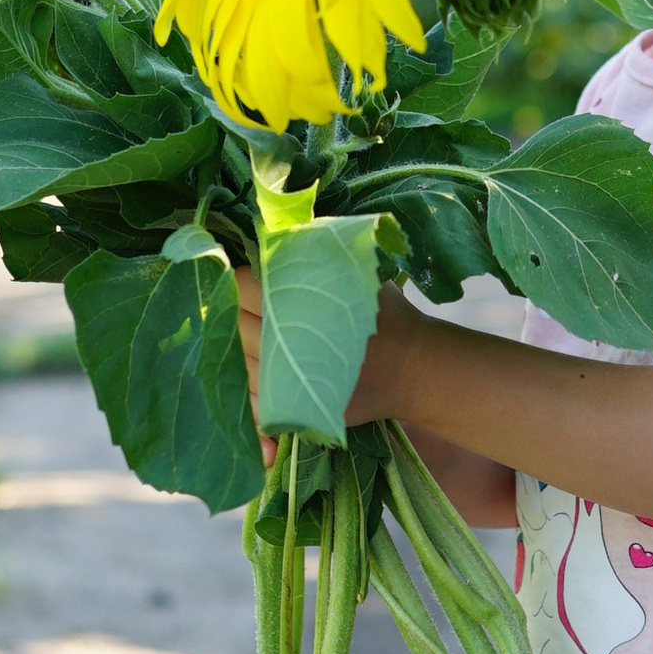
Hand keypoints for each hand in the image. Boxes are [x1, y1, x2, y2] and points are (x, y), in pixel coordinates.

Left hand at [228, 266, 416, 438]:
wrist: (417, 368)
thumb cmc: (389, 315)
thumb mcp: (358, 272)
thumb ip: (316, 258)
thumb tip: (275, 244)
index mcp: (301, 300)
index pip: (241, 286)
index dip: (243, 280)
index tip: (257, 281)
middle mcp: (288, 339)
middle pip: (235, 323)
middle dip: (241, 314)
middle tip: (259, 311)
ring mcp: (289, 379)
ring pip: (240, 361)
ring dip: (245, 349)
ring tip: (267, 340)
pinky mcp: (296, 408)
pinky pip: (255, 400)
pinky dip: (255, 388)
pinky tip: (272, 373)